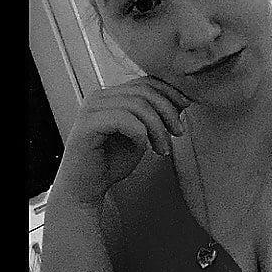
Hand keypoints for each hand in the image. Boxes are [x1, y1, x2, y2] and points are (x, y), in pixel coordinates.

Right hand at [50, 77, 191, 204]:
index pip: (145, 82)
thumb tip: (180, 101)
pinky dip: (140, 132)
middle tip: (178, 132)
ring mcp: (91, 109)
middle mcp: (100, 97)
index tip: (185, 107)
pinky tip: (144, 147)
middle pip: (144, 91)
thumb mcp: (142, 135)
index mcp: (111, 96)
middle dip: (167, 111)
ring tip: (162, 148)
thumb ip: (155, 117)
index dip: (169, 92)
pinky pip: (123, 119)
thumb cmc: (110, 163)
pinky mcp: (87, 125)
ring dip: (157, 127)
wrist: (86, 190)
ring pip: (137, 105)